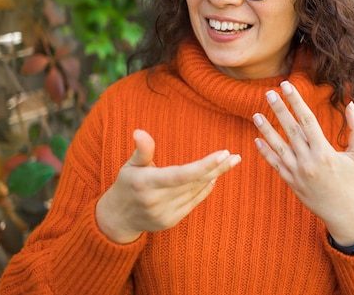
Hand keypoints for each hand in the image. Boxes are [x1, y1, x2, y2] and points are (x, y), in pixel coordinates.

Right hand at [96, 129, 240, 243]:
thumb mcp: (130, 166)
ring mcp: (164, 214)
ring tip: (229, 162)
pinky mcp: (171, 221)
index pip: (181, 175)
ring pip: (196, 191)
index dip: (204, 165)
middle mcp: (156, 200)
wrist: (117, 219)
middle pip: (194, 182)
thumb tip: (139, 131)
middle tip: (235, 156)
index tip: (223, 154)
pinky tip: (215, 176)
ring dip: (215, 176)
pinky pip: (194, 202)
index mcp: (146, 183)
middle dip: (217, 168)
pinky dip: (205, 188)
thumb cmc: (127, 185)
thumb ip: (142, 150)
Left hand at [252, 81, 353, 245]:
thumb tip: (351, 104)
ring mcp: (298, 173)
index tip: (287, 86)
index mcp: (325, 152)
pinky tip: (257, 140)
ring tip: (256, 114)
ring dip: (266, 129)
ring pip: (278, 146)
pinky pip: (276, 165)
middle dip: (279, 109)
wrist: (348, 215)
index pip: (307, 120)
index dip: (296, 102)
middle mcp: (308, 161)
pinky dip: (266, 153)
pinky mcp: (292, 183)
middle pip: (290, 129)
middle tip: (269, 92)